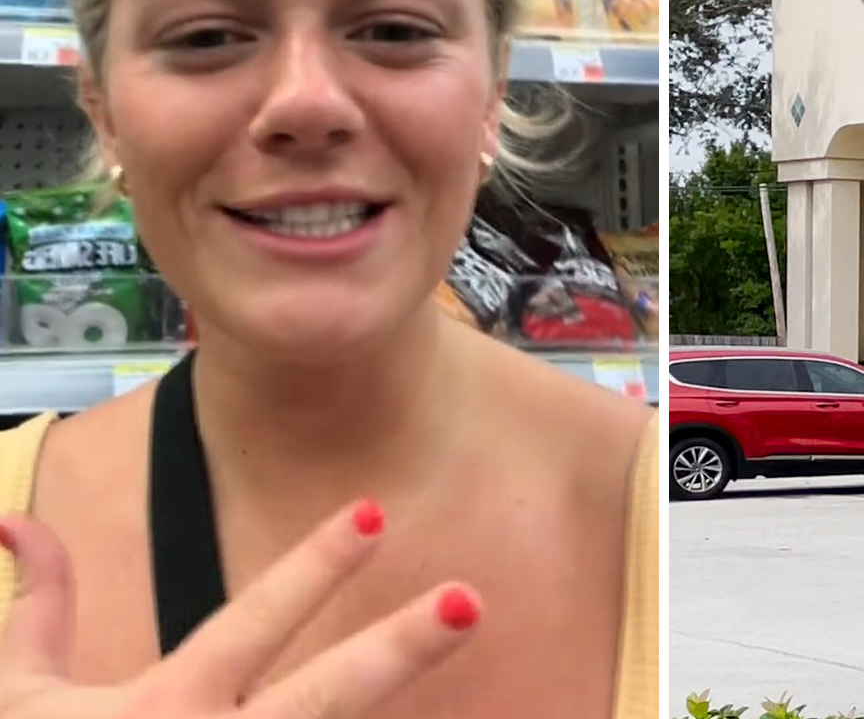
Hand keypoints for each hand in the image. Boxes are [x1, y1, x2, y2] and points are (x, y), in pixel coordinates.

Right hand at [0, 500, 479, 718]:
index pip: (255, 622)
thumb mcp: (20, 696)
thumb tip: (17, 519)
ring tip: (469, 650)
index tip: (375, 511)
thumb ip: (38, 607)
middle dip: (400, 650)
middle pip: (327, 696)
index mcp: (162, 709)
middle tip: (472, 600)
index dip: (315, 566)